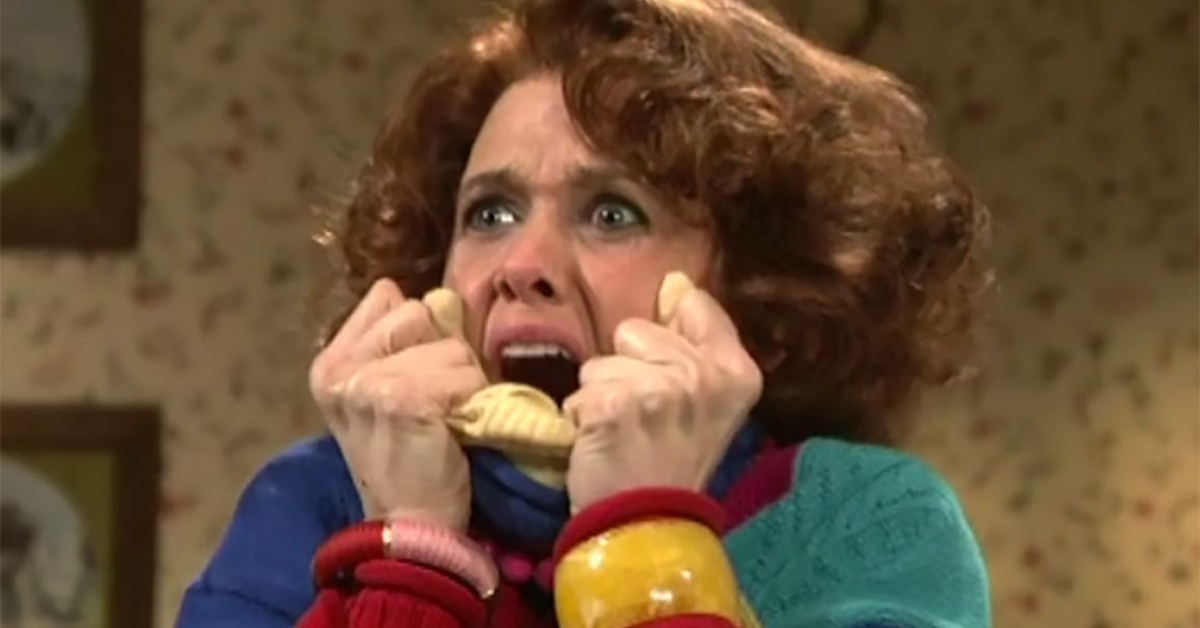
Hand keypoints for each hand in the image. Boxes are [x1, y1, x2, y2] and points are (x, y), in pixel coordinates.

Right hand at [308, 278, 485, 530]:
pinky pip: (464, 374)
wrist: (410, 526)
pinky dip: (473, 400)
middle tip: (436, 401)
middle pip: (419, 313)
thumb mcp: (384, 396)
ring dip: (463, 380)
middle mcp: (341, 370)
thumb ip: (401, 344)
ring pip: (450, 346)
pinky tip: (456, 429)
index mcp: (330, 363)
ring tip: (446, 418)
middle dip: (443, 352)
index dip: (418, 331)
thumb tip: (441, 299)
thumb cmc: (408, 461)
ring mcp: (368, 383)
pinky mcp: (403, 399)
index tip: (417, 375)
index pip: (387, 297)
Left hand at [562, 285, 762, 511]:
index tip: (669, 378)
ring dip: (601, 395)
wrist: (649, 527)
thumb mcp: (707, 404)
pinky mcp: (614, 404)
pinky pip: (578, 392)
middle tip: (644, 418)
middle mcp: (703, 375)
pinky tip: (600, 444)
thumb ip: (697, 343)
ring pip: (600, 362)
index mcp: (736, 371)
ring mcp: (659, 388)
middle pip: (636, 330)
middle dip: (628, 368)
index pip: (695, 305)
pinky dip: (579, 418)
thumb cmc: (673, 464)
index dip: (668, 336)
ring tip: (621, 433)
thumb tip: (675, 285)